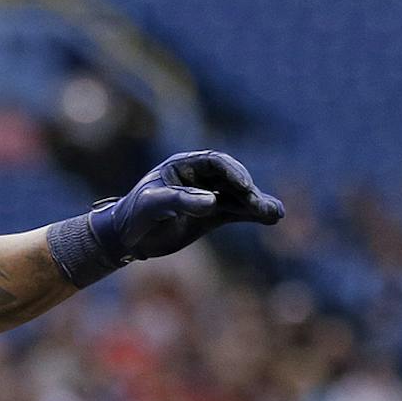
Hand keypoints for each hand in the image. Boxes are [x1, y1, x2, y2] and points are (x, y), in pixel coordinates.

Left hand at [96, 152, 283, 263]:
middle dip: (246, 190)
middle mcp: (199, 178)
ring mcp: (208, 196)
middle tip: (255, 204)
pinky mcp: (212, 215)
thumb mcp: (152, 206)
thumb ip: (179, 201)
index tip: (244, 187)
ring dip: (256, 204)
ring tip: (274, 214)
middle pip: (231, 178)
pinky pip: (237, 211)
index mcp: (183, 165)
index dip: (232, 172)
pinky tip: (273, 217)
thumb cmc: (134, 217)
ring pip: (238, 196)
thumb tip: (211, 201)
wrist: (127, 239)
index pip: (215, 162)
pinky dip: (253, 214)